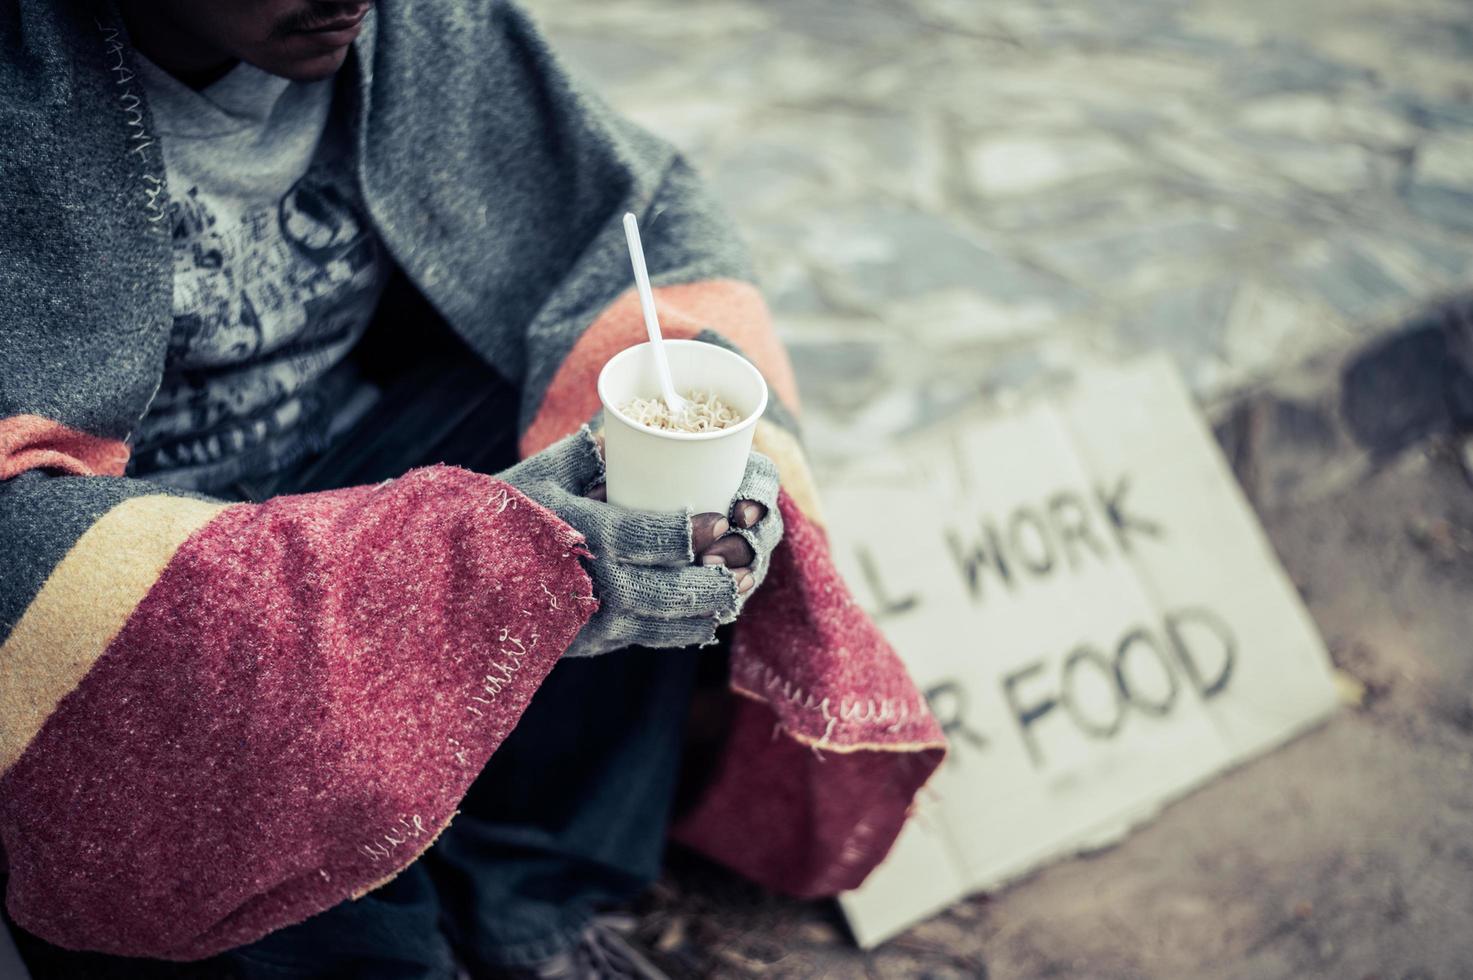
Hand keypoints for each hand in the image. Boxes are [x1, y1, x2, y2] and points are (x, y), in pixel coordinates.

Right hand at [501, 429, 782, 657]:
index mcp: (587, 534)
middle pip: (673, 590)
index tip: (721, 519)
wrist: (452, 579)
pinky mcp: (590, 644)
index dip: (695, 531)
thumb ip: (584, 451)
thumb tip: (619, 426)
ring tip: (734, 594)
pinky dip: (680, 633)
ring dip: (706, 611)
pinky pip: (646, 641)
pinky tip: (704, 620)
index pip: (655, 536)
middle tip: (746, 565)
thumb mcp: (539, 474)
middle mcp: (595, 585)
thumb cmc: (499, 515)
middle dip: (715, 581)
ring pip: (666, 624)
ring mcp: (593, 622)